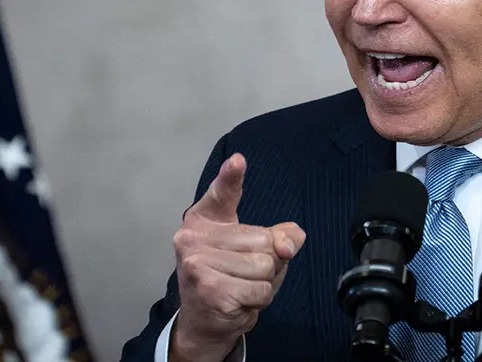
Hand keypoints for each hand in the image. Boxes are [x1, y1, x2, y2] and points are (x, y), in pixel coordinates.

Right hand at [170, 154, 305, 361]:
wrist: (204, 320)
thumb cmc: (229, 277)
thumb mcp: (255, 249)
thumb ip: (277, 236)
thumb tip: (288, 242)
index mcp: (203, 219)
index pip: (221, 193)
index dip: (231, 176)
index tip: (238, 161)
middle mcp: (193, 237)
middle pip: (264, 242)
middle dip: (268, 263)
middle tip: (246, 274)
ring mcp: (198, 264)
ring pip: (265, 267)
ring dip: (264, 284)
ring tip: (242, 288)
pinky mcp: (210, 290)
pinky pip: (261, 290)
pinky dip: (258, 300)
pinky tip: (239, 301)